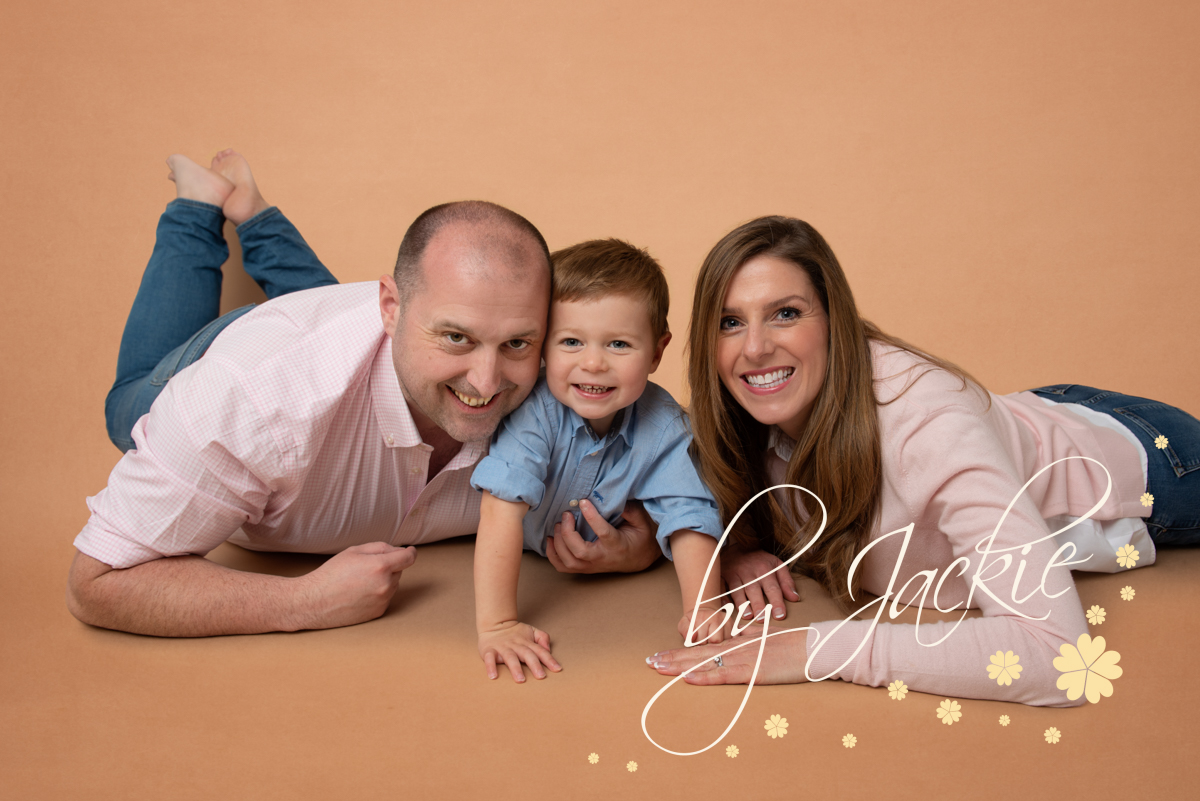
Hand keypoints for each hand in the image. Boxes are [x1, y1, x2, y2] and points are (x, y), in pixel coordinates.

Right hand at [296, 542, 415, 629]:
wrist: (314, 601)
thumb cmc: (332, 573)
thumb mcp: (354, 551)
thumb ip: (380, 547)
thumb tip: (399, 550)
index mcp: (381, 566)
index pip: (408, 558)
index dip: (411, 552)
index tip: (410, 551)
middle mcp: (386, 585)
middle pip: (398, 571)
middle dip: (388, 566)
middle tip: (365, 568)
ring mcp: (383, 601)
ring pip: (392, 585)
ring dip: (383, 581)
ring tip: (359, 582)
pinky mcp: (378, 613)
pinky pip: (385, 598)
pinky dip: (377, 594)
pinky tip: (359, 594)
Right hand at [478, 621, 561, 682]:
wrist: (494, 624)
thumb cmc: (515, 632)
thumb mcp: (531, 631)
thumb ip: (542, 638)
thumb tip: (548, 649)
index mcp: (527, 642)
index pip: (540, 651)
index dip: (549, 660)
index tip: (557, 669)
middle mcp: (516, 645)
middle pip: (527, 654)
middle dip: (534, 665)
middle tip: (541, 676)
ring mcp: (502, 648)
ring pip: (510, 657)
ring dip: (515, 668)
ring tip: (520, 679)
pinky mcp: (489, 650)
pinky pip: (490, 658)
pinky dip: (491, 666)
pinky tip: (493, 676)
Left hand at [545, 499, 659, 573]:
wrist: (639, 559)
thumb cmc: (639, 537)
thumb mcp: (641, 521)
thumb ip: (630, 510)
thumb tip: (613, 497)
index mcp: (617, 545)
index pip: (603, 532)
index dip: (592, 517)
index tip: (583, 502)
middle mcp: (602, 558)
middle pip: (579, 551)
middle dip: (568, 533)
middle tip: (566, 514)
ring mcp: (592, 566)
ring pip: (569, 561)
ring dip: (558, 543)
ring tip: (558, 525)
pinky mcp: (584, 568)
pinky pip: (563, 567)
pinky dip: (552, 555)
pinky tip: (550, 539)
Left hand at [647, 626, 809, 685]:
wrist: (813, 647)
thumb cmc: (793, 644)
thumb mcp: (766, 636)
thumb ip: (748, 634)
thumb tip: (734, 632)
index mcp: (738, 641)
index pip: (702, 646)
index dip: (679, 651)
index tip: (660, 654)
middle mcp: (735, 648)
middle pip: (697, 653)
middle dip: (671, 658)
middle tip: (649, 662)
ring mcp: (743, 659)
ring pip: (705, 663)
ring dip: (679, 666)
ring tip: (658, 668)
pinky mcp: (753, 672)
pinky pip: (724, 675)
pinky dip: (705, 677)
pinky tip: (688, 678)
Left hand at [678, 604, 731, 644]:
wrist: (704, 612)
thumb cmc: (693, 621)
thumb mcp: (684, 624)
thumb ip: (685, 630)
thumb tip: (693, 637)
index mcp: (702, 617)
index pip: (702, 641)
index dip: (699, 643)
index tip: (697, 638)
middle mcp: (716, 617)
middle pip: (716, 641)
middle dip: (709, 644)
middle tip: (705, 639)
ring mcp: (727, 620)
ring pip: (725, 641)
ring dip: (719, 644)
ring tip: (712, 638)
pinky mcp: (734, 624)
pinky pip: (733, 639)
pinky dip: (727, 642)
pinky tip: (721, 639)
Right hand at [722, 549, 799, 621]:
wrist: (737, 547)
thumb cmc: (759, 560)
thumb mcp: (776, 565)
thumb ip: (786, 581)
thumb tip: (795, 598)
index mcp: (765, 569)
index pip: (773, 587)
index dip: (777, 602)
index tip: (780, 615)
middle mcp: (750, 572)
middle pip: (754, 589)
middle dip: (758, 604)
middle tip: (762, 619)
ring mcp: (735, 573)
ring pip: (737, 589)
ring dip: (742, 603)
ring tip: (748, 616)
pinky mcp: (722, 575)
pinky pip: (721, 586)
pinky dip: (723, 596)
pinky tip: (726, 607)